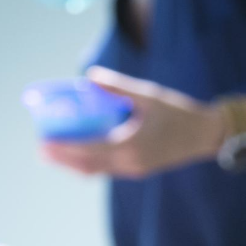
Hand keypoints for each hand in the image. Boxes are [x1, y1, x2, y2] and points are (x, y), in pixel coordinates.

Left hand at [41, 67, 224, 177]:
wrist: (204, 136)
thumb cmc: (178, 113)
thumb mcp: (148, 95)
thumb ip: (118, 86)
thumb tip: (90, 76)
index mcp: (131, 145)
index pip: (89, 149)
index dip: (65, 148)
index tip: (45, 143)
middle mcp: (130, 163)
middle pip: (88, 164)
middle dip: (63, 159)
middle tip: (41, 151)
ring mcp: (134, 169)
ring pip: (96, 169)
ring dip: (74, 163)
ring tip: (54, 155)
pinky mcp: (138, 169)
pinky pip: (108, 169)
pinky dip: (90, 163)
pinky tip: (78, 157)